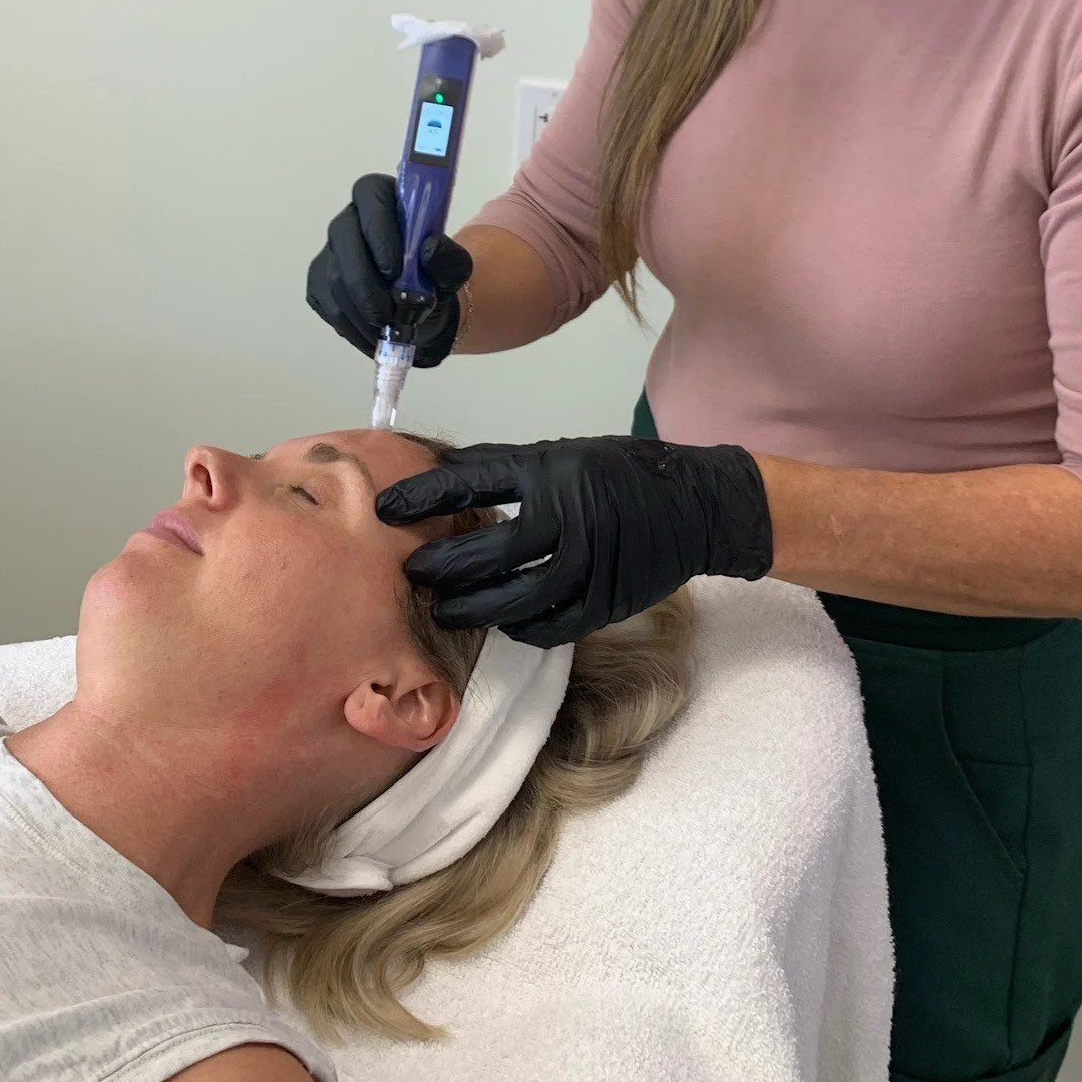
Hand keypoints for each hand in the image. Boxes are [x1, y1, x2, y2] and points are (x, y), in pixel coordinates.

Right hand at [306, 174, 472, 366]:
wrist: (420, 309)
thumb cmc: (434, 279)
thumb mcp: (452, 269)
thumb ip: (448, 258)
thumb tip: (430, 249)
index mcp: (384, 199)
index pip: (370, 195)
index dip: (378, 230)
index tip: (395, 270)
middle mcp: (351, 220)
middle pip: (343, 237)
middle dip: (365, 283)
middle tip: (388, 316)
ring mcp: (330, 251)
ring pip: (334, 278)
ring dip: (362, 312)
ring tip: (388, 331)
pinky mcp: (319, 282)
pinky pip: (329, 304)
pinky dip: (352, 327)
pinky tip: (373, 335)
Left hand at [378, 435, 772, 645]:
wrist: (697, 504)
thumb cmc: (623, 471)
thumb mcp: (566, 453)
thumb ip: (509, 468)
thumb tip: (445, 474)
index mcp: (552, 472)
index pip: (471, 483)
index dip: (422, 497)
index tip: (384, 509)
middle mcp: (568, 518)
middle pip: (485, 552)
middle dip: (440, 567)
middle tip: (411, 572)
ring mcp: (589, 565)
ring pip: (514, 598)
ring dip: (471, 608)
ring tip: (444, 610)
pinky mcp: (606, 601)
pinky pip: (550, 626)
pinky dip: (520, 628)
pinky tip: (501, 624)